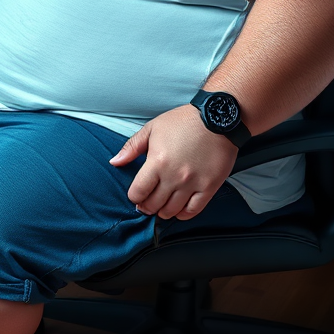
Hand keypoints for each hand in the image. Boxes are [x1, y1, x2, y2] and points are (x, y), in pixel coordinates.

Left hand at [109, 105, 237, 219]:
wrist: (218, 118)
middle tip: (147, 204)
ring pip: (172, 211)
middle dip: (146, 207)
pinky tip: (179, 210)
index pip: (138, 192)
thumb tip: (115, 162)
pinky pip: (193, 210)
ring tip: (161, 206)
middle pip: (153, 205)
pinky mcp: (209, 186)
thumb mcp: (152, 128)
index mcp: (157, 162)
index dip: (134, 197)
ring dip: (163, 212)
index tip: (136, 195)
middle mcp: (174, 176)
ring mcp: (192, 183)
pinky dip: (183, 214)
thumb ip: (131, 147)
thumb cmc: (184, 121)